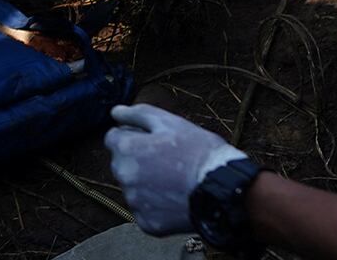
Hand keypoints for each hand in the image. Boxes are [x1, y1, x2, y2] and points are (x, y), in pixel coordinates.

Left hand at [105, 104, 249, 237]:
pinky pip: (145, 210)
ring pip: (133, 188)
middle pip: (122, 163)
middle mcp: (124, 176)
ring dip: (146, 183)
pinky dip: (156, 205)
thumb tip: (115, 113)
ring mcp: (135, 202)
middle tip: (167, 160)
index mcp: (126, 149)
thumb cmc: (198, 152)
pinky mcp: (147, 223)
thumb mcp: (170, 122)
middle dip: (138, 160)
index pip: (114, 138)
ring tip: (174, 180)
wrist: (223, 189)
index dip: (134, 136)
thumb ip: (137, 114)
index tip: (154, 141)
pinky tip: (175, 198)